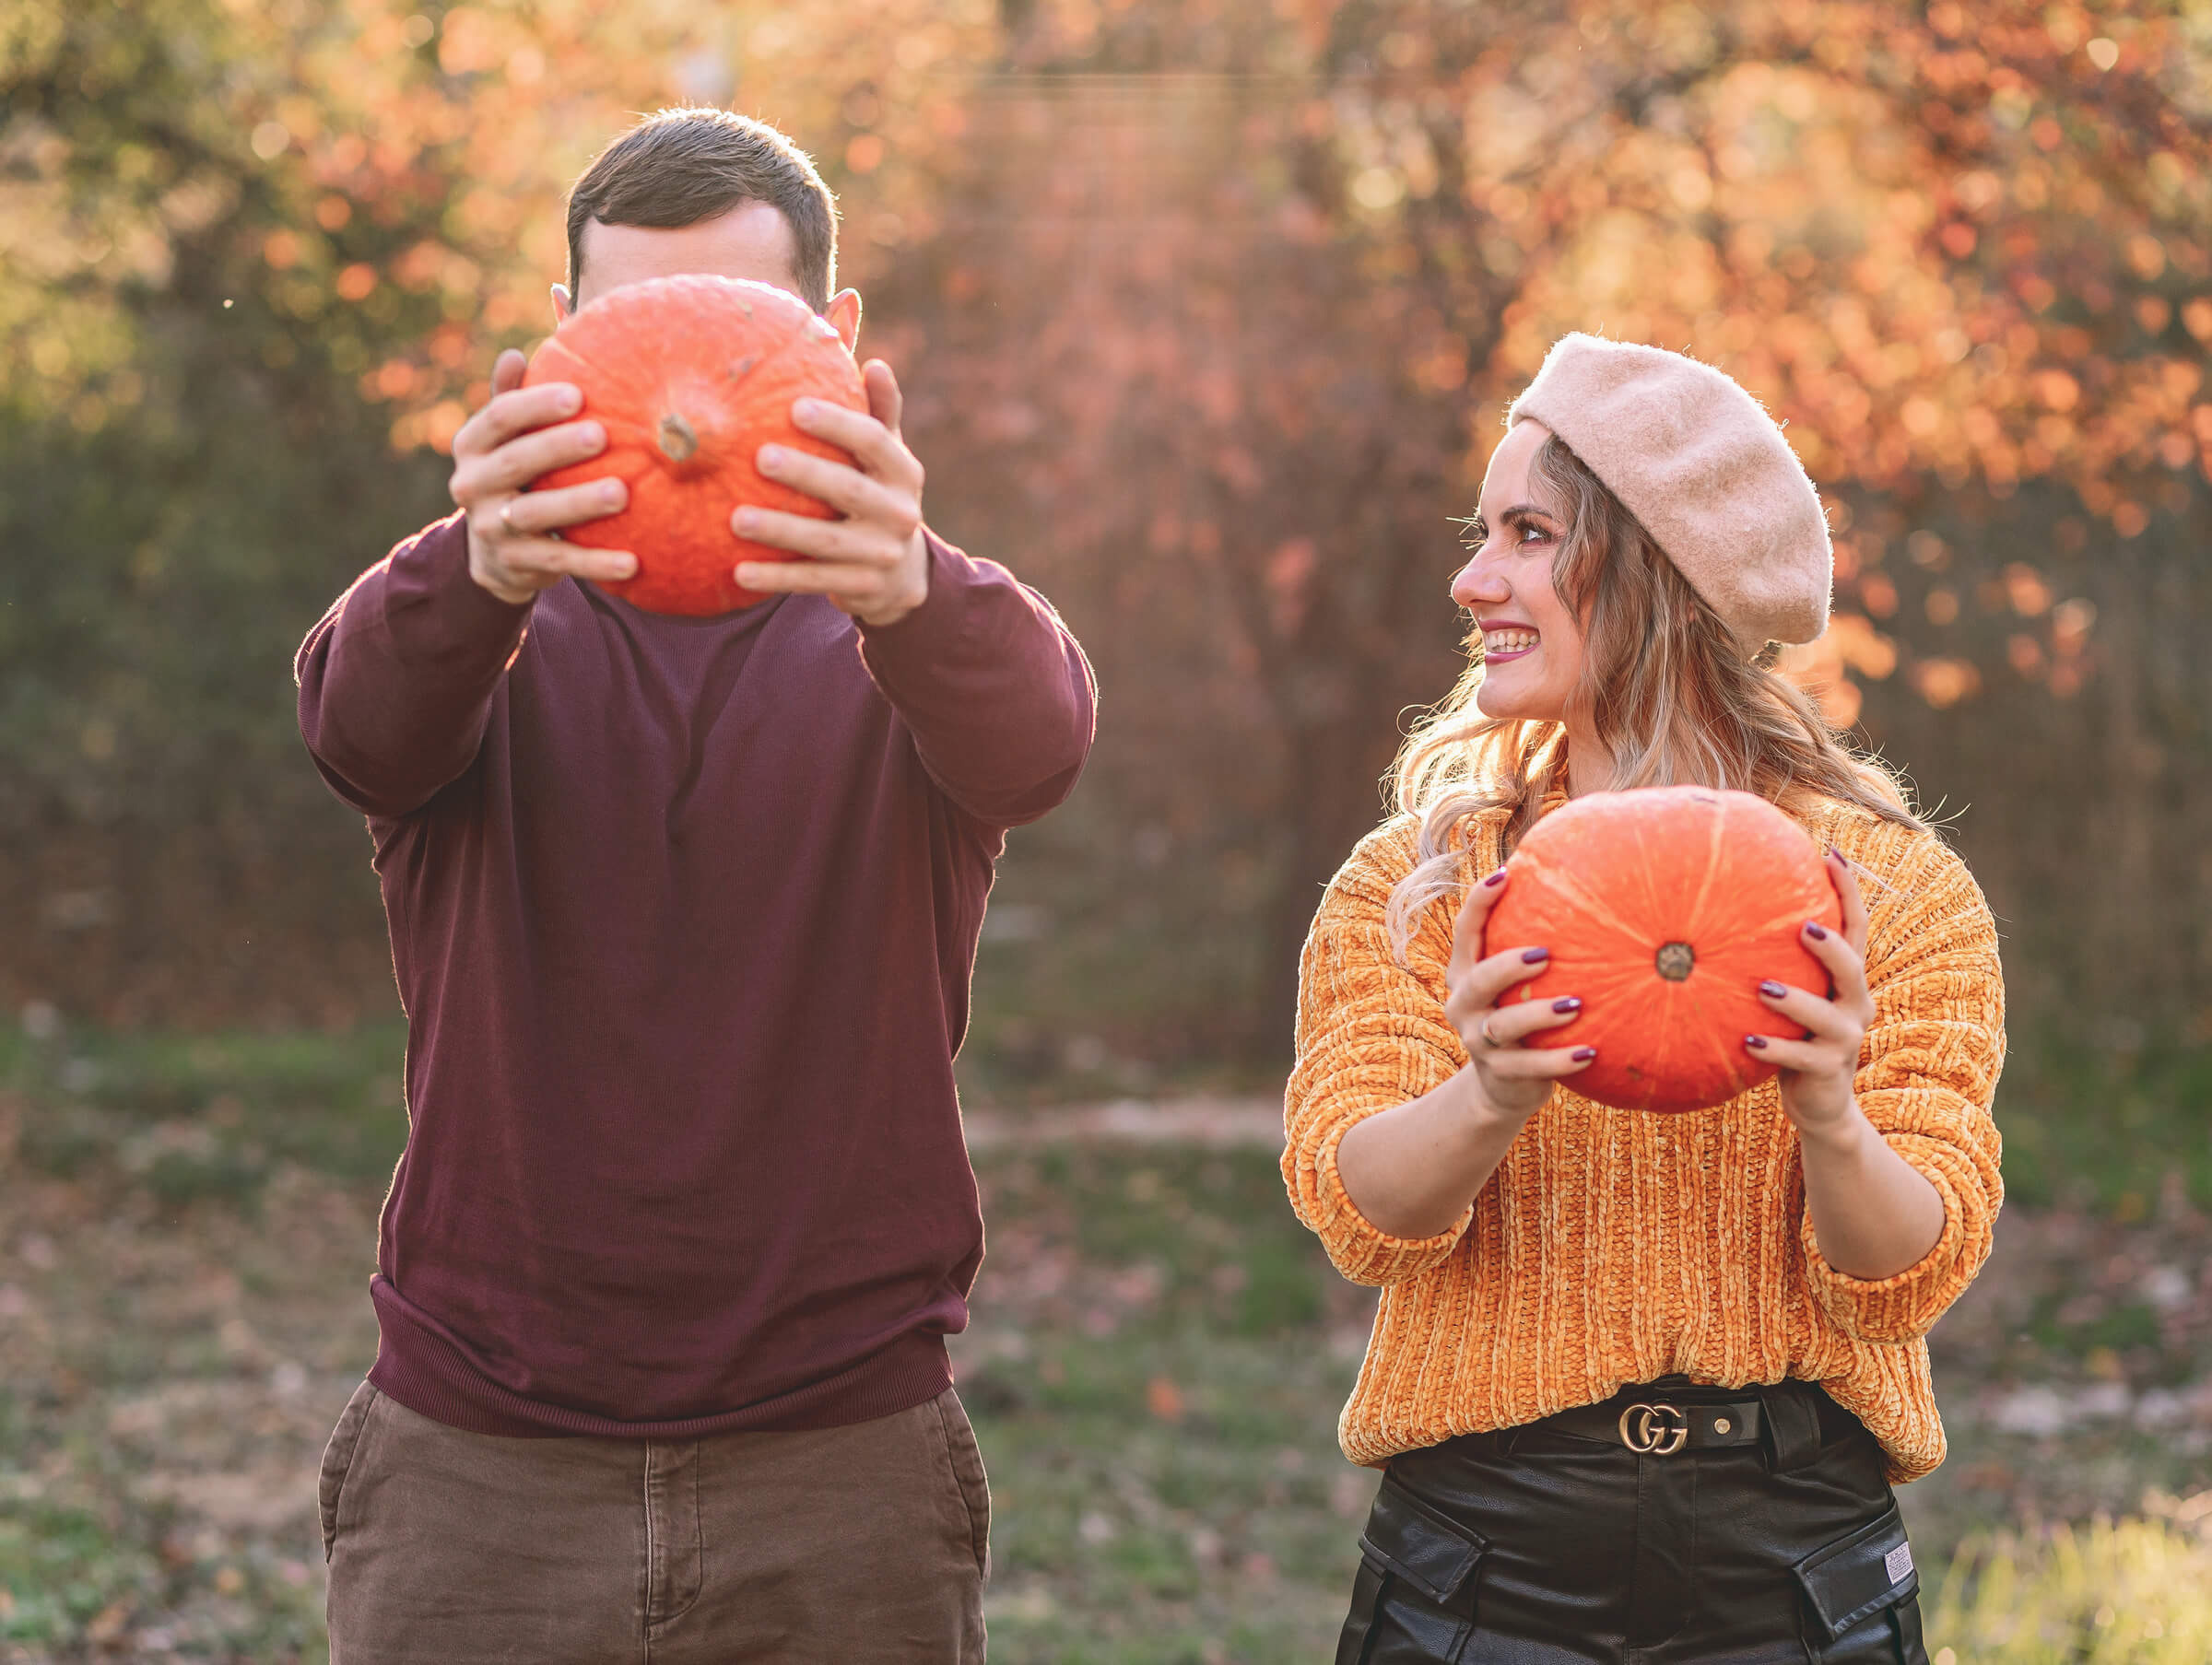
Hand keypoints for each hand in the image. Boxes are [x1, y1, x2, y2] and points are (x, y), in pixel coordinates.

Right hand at [449, 348, 636, 604]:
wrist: (496, 554)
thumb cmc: (516, 476)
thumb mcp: (509, 440)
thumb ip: (513, 400)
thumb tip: (514, 353)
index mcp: (472, 444)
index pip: (499, 416)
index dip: (536, 404)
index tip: (578, 395)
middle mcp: (472, 484)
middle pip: (515, 461)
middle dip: (558, 447)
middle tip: (602, 436)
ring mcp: (491, 526)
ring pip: (535, 513)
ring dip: (579, 502)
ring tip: (622, 493)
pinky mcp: (514, 563)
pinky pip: (559, 561)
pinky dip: (595, 562)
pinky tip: (633, 561)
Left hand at [731, 359, 928, 627]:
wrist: (902, 573)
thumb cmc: (879, 492)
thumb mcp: (887, 453)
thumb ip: (877, 410)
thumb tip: (869, 357)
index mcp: (903, 471)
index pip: (874, 440)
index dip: (837, 424)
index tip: (795, 407)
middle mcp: (900, 512)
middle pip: (850, 489)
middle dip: (805, 473)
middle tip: (759, 458)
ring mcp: (882, 554)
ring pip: (826, 542)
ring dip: (780, 530)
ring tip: (736, 519)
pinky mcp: (863, 588)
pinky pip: (814, 581)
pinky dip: (776, 578)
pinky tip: (738, 571)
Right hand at [1444, 866, 1595, 1121]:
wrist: (1503, 1086)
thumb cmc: (1521, 1015)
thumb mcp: (1520, 984)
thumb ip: (1537, 948)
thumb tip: (1597, 893)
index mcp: (1465, 974)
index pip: (1464, 933)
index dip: (1478, 903)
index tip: (1504, 874)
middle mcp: (1464, 1004)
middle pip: (1476, 980)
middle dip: (1508, 965)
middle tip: (1546, 955)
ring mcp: (1478, 1040)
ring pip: (1502, 1026)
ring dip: (1538, 1014)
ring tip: (1575, 1005)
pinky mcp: (1501, 1073)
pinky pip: (1530, 1067)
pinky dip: (1559, 1061)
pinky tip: (1591, 1053)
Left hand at [1750, 847, 1875, 1136]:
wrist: (1819, 1101)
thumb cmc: (1793, 1033)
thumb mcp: (1789, 995)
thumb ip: (1770, 960)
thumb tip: (1712, 912)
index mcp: (1847, 978)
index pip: (1856, 928)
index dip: (1849, 892)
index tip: (1832, 854)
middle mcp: (1855, 1003)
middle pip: (1854, 966)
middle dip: (1831, 946)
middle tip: (1802, 927)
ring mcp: (1845, 1038)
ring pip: (1829, 1014)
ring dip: (1796, 1000)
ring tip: (1762, 988)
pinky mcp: (1828, 1070)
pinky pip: (1804, 1057)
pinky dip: (1776, 1048)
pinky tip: (1747, 1042)